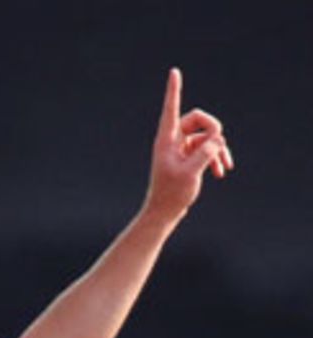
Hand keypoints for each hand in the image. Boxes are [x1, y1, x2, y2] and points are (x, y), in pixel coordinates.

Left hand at [144, 67, 232, 223]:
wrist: (164, 214)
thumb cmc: (171, 195)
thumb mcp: (190, 173)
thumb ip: (205, 152)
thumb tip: (217, 138)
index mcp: (166, 140)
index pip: (171, 109)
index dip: (174, 90)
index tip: (174, 71)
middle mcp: (173, 140)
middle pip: (198, 119)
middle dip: (213, 130)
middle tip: (219, 146)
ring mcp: (182, 148)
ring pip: (206, 136)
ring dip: (218, 149)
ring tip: (225, 167)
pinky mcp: (189, 157)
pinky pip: (207, 148)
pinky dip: (216, 157)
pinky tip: (221, 172)